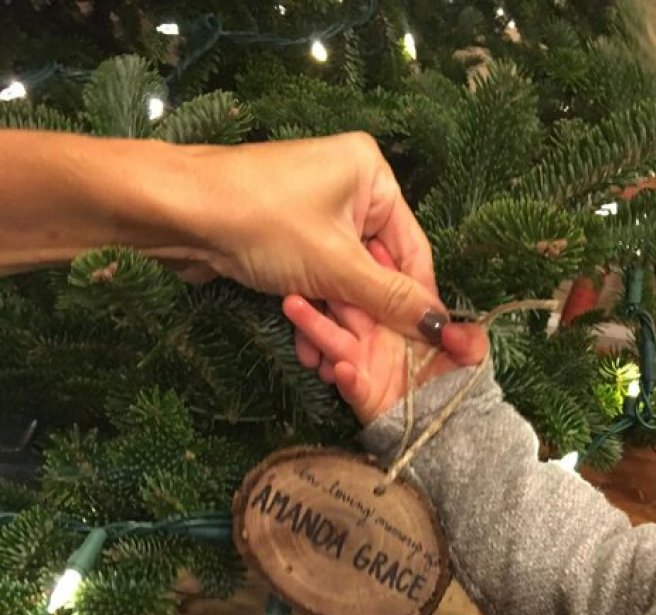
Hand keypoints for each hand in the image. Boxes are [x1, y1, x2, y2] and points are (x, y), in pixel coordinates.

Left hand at [188, 132, 448, 343]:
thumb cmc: (263, 222)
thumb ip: (392, 299)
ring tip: (331, 363)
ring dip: (340, 324)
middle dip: (370, 319)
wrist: (176, 214)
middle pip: (379, 269)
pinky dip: (315, 314)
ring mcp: (316, 214)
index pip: (413, 248)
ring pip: (346, 282)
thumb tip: (443, 327)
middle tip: (370, 361)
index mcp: (372, 175)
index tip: (428, 345)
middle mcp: (350, 189)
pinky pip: (318, 281)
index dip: (419, 300)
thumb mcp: (337, 266)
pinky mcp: (288, 240)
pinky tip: (309, 349)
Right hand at [283, 240, 487, 423]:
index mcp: (398, 316)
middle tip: (307, 262)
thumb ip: (470, 340)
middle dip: (327, 285)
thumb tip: (451, 329)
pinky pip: (350, 382)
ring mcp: (363, 361)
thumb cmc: (456, 387)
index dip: (372, 264)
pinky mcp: (361, 392)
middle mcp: (375, 333)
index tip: (362, 243)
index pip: (382, 284)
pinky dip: (345, 377)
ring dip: (315, 324)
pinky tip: (339, 370)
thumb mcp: (470, 358)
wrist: (449, 430)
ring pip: (335, 339)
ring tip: (292, 305)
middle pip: (347, 305)